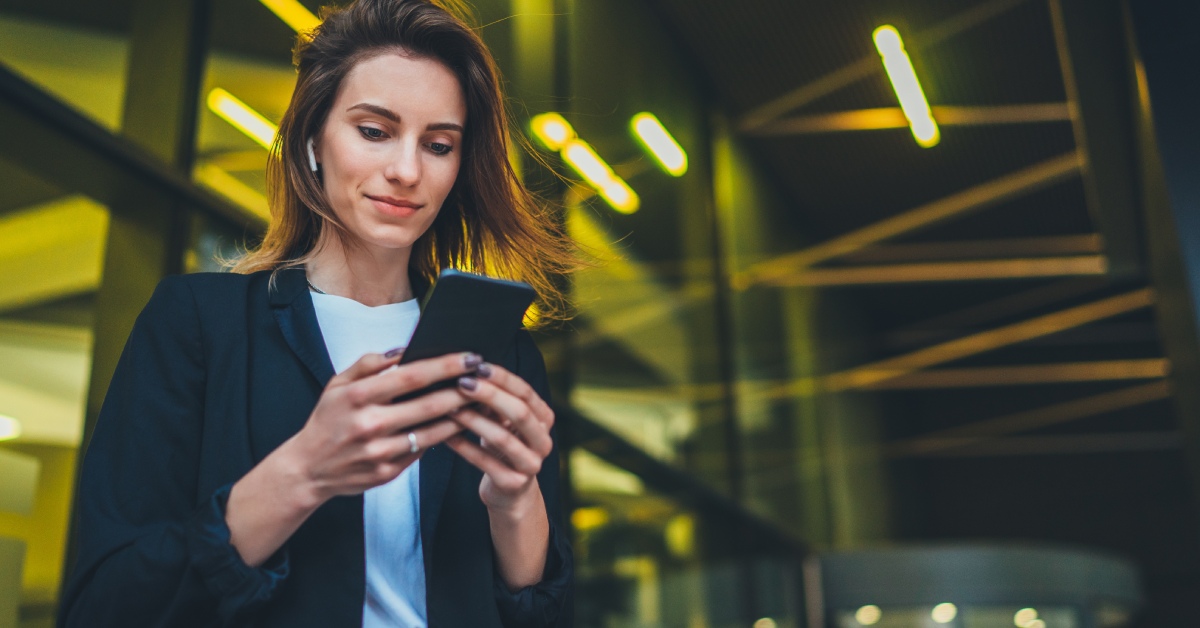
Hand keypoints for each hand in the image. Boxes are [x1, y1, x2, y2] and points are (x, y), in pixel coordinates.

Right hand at [285, 350, 481, 503]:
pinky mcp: (388, 472)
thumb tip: (403, 350)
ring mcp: (380, 451)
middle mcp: (370, 424)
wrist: (308, 469)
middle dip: (464, 389)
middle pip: (430, 404)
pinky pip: (423, 450)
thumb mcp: (337, 385)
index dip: (445, 365)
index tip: (470, 357)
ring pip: (433, 431)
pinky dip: (443, 436)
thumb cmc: (328, 420)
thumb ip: (369, 364)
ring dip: (461, 416)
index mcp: (358, 396)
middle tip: (486, 378)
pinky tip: (458, 424)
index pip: (412, 376)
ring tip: (481, 401)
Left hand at [444, 363, 554, 514]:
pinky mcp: (512, 484)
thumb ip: (494, 401)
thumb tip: (468, 372)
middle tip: (463, 383)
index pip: (526, 393)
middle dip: (490, 395)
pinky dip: (463, 447)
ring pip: (502, 438)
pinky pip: (484, 462)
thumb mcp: (503, 422)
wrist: (510, 492)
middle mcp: (543, 442)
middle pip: (520, 412)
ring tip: (449, 407)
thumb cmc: (503, 447)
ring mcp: (531, 465)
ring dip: (473, 420)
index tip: (478, 366)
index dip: (503, 378)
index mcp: (545, 420)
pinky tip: (445, 435)